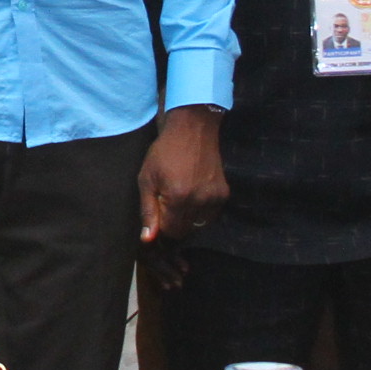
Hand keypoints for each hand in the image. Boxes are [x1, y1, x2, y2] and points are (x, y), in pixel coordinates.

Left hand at [134, 106, 224, 293]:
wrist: (193, 129)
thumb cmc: (164, 152)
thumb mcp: (147, 179)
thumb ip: (148, 211)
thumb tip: (148, 240)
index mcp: (178, 198)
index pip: (171, 232)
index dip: (162, 226)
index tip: (158, 212)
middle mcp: (200, 201)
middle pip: (185, 231)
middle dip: (174, 223)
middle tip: (168, 201)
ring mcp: (214, 198)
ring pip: (198, 225)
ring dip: (187, 217)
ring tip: (180, 194)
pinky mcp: (223, 194)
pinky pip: (209, 214)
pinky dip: (200, 210)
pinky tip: (193, 191)